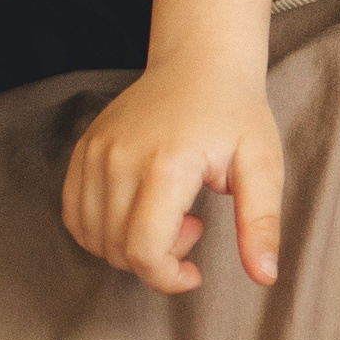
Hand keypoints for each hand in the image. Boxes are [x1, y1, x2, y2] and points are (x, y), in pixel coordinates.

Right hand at [61, 63, 282, 293]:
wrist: (201, 61)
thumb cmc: (236, 113)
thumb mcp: (262, 165)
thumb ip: (261, 223)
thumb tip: (265, 277)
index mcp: (166, 165)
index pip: (144, 252)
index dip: (168, 278)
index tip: (195, 270)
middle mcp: (120, 158)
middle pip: (117, 250)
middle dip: (157, 257)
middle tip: (191, 223)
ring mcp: (95, 152)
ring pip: (92, 238)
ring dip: (129, 243)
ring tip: (168, 211)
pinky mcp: (83, 149)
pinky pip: (74, 215)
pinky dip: (102, 229)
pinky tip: (138, 209)